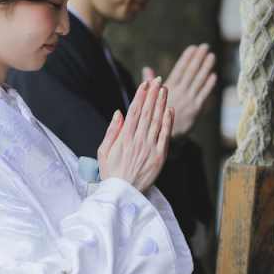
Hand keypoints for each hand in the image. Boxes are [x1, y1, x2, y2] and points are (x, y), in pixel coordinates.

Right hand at [97, 77, 173, 192]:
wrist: (123, 194)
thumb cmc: (111, 172)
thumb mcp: (103, 151)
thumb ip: (111, 131)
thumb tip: (119, 112)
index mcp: (123, 138)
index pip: (134, 111)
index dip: (140, 96)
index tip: (145, 84)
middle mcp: (138, 141)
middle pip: (147, 112)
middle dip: (153, 94)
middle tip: (158, 80)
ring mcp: (150, 149)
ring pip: (157, 121)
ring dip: (162, 103)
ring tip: (165, 89)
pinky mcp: (159, 157)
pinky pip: (165, 136)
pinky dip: (168, 122)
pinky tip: (170, 109)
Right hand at [142, 43, 215, 140]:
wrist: (164, 137)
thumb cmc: (155, 116)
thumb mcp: (149, 99)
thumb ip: (149, 82)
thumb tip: (146, 69)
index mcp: (168, 89)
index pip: (179, 70)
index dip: (186, 58)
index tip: (193, 48)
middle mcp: (179, 93)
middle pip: (190, 72)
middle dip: (198, 58)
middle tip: (205, 46)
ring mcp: (189, 101)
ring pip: (198, 81)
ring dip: (206, 67)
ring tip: (211, 56)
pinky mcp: (196, 110)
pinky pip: (203, 95)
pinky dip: (208, 85)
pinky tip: (213, 75)